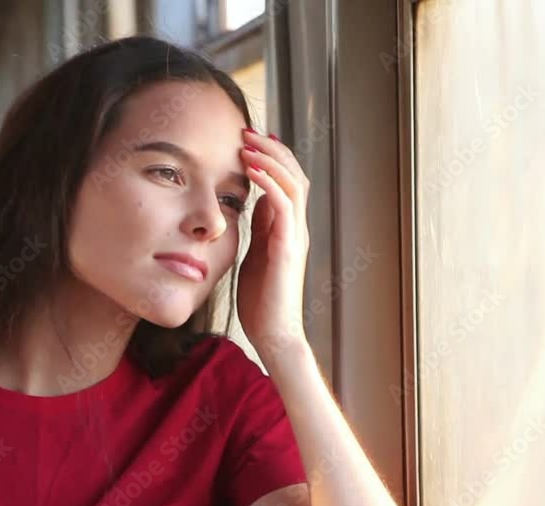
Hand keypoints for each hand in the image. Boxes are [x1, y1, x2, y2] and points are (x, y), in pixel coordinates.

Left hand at [236, 129, 310, 359]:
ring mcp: (296, 237)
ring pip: (293, 184)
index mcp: (288, 228)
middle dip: (272, 148)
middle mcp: (297, 228)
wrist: (272, 334)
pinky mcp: (288, 249)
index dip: (272, 156)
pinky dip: (269, 183)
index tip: (249, 138)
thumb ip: (259, 226)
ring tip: (248, 143)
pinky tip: (251, 170)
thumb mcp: (256, 252)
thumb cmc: (261, 299)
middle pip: (295, 174)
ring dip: (271, 159)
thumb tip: (254, 200)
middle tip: (247, 131)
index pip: (288, 180)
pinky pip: (283, 206)